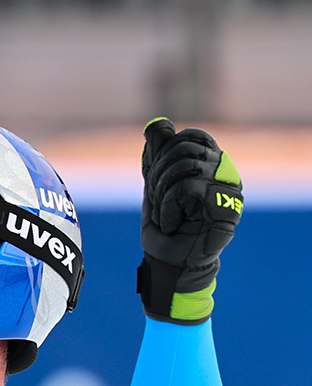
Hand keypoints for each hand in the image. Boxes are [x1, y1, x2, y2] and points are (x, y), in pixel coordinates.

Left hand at [137, 117, 242, 323]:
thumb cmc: (165, 225)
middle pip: (185, 150)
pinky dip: (168, 206)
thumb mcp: (155, 184)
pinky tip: (171, 223)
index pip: (192, 137)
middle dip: (159, 175)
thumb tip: (158, 124)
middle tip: (158, 201)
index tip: (156, 179)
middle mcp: (227, 173)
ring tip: (165, 214)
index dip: (166, 153)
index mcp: (213, 164)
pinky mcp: (226, 210)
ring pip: (185, 168)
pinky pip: (188, 188)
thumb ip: (158, 155)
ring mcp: (230, 191)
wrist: (168, 261)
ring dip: (161, 194)